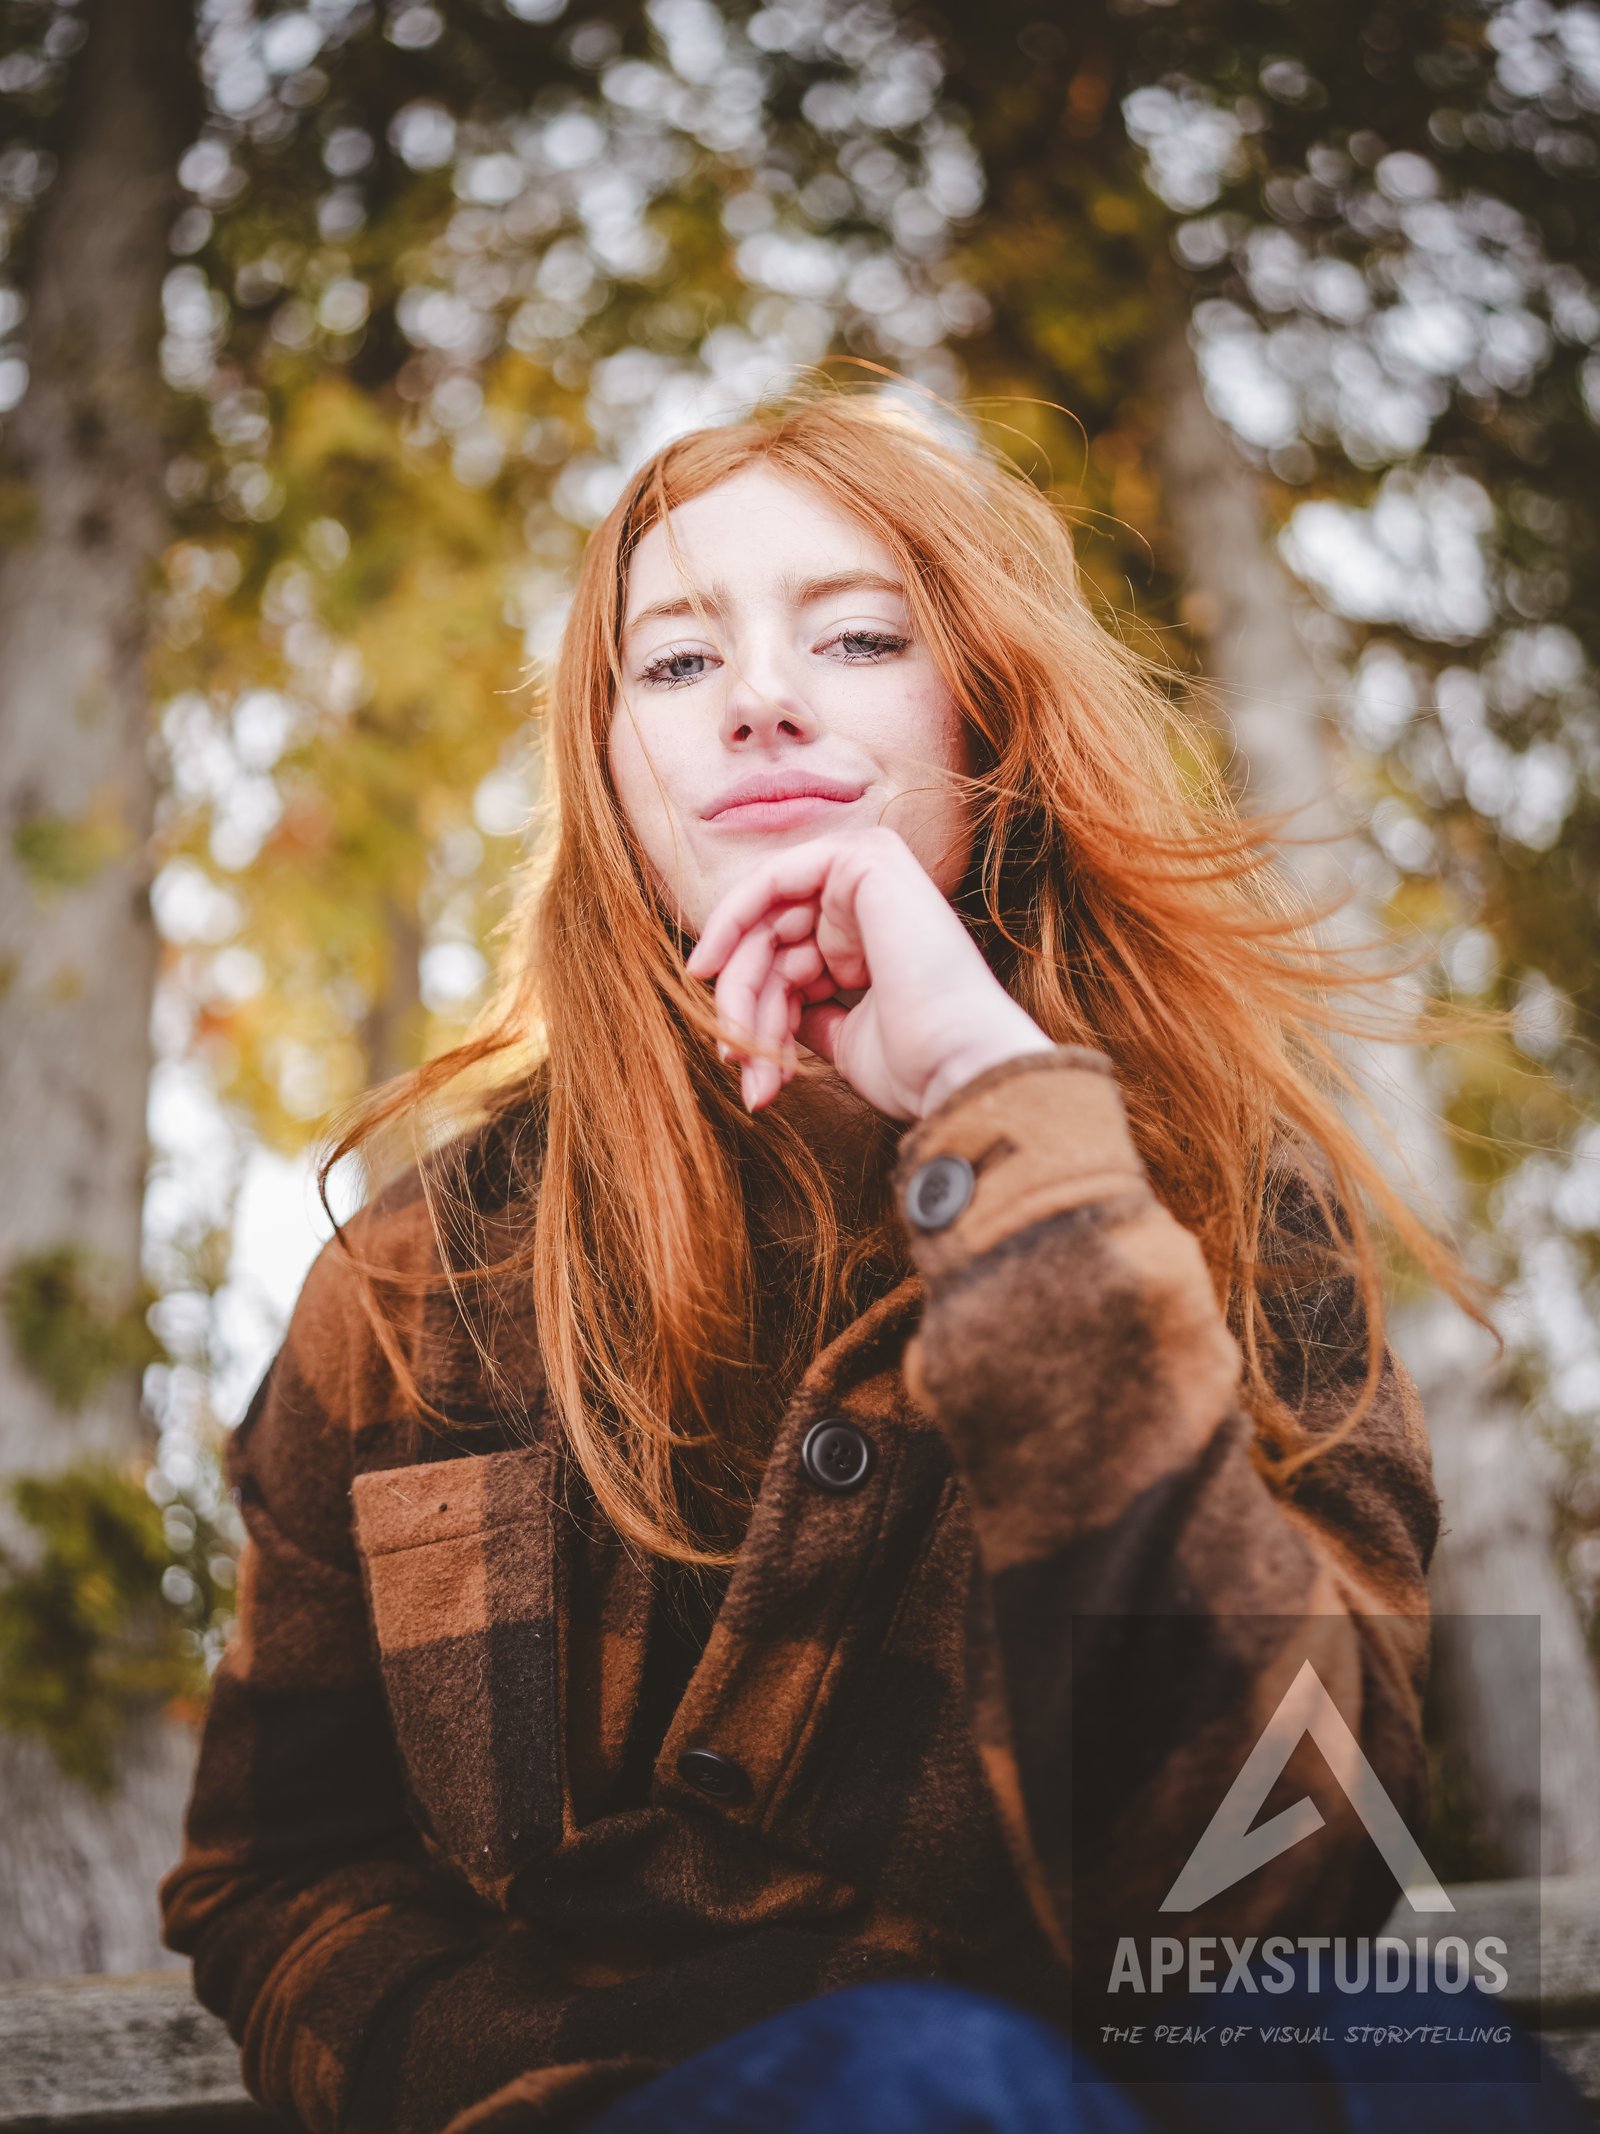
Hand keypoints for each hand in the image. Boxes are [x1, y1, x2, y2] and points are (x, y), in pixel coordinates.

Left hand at [682, 823, 1054, 1120]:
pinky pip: (774, 879)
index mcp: (876, 934)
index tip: (738, 1062)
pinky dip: (733, 919)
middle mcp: (875, 897)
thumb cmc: (915, 1062)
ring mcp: (873, 873)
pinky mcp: (865, 861)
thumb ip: (806, 1010)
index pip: (791, 959)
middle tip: (734, 1060)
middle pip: (773, 942)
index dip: (756, 1010)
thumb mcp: (844, 1035)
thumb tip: (768, 1011)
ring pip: (768, 923)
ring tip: (739, 1050)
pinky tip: (709, 967)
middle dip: (743, 1004)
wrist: (957, 1065)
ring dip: (740, 988)